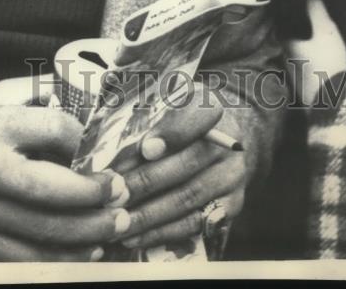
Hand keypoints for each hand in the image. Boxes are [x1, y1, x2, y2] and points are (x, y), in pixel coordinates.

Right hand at [0, 86, 130, 260]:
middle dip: (95, 195)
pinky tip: (90, 249)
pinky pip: (28, 257)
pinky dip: (64, 258)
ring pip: (45, 231)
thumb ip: (39, 90)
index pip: (54, 130)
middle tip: (123, 191)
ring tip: (118, 223)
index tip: (105, 149)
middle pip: (52, 190)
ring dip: (90, 231)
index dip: (86, 140)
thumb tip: (87, 88)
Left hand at [114, 82, 246, 250]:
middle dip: (145, 183)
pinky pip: (193, 224)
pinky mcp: (230, 206)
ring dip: (148, 214)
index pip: (197, 117)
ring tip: (118, 220)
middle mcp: (226, 145)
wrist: (221, 139)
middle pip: (185, 165)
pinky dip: (161, 233)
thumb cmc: (179, 122)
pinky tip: (134, 236)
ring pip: (187, 198)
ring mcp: (231, 178)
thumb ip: (147, 125)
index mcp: (210, 110)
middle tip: (114, 194)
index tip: (146, 149)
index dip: (172, 134)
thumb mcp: (166, 108)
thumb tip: (116, 158)